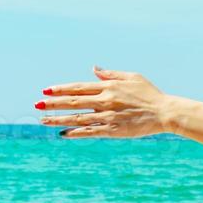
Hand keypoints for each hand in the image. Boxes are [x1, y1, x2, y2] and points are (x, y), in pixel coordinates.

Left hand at [36, 66, 169, 138]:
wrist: (164, 112)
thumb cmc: (150, 93)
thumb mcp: (131, 77)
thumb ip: (110, 74)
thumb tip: (93, 68)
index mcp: (108, 86)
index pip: (78, 87)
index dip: (61, 89)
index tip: (46, 91)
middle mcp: (104, 100)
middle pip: (73, 102)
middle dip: (53, 103)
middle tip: (37, 104)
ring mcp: (107, 116)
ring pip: (77, 118)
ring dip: (59, 119)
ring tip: (43, 120)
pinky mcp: (113, 130)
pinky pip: (90, 132)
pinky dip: (75, 133)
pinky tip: (63, 134)